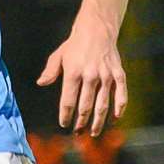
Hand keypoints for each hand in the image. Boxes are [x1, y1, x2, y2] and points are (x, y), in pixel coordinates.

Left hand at [37, 12, 127, 135]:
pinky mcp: (119, 74)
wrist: (97, 29)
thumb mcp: (58, 56)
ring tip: (93, 132)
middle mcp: (90, 76)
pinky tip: (116, 119)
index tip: (64, 124)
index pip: (68, 101)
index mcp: (73, 73)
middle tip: (77, 133)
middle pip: (85, 106)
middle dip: (81, 122)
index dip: (65, 115)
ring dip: (98, 121)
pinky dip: (119, 108)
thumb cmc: (75, 45)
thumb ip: (50, 71)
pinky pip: (121, 94)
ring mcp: (106, 76)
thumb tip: (41, 83)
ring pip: (103, 104)